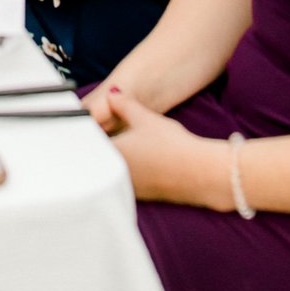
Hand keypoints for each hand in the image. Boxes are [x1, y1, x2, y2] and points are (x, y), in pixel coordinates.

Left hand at [95, 85, 227, 207]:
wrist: (203, 173)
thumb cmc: (172, 145)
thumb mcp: (145, 118)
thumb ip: (122, 104)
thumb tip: (111, 94)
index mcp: (111, 155)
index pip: (86, 143)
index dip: (85, 132)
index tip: (87, 123)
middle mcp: (115, 176)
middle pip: (96, 159)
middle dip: (99, 146)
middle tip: (104, 131)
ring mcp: (130, 188)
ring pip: (112, 171)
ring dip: (113, 160)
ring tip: (125, 145)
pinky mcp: (144, 196)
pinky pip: (127, 181)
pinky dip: (128, 170)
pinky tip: (141, 161)